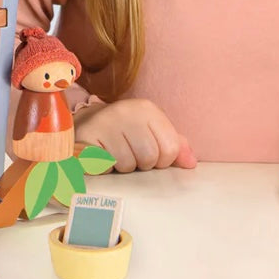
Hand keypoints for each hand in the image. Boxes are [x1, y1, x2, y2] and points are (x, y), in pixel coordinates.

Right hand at [75, 98, 196, 172]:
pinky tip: (103, 156)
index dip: (163, 159)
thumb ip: (175, 146)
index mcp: (147, 110)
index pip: (170, 149)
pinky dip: (106, 168)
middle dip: (142, 164)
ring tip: (116, 154)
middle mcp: (126, 111)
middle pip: (149, 158)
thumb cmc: (127, 131)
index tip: (151, 152)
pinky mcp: (87, 137)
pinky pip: (106, 166)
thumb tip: (191, 163)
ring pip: (127, 165)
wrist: (88, 122)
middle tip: (131, 153)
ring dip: (123, 167)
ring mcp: (105, 123)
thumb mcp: (153, 132)